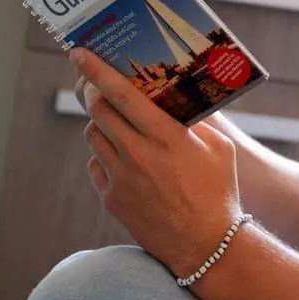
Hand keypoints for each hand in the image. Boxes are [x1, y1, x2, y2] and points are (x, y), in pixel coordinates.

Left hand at [71, 47, 243, 276]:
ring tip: (119, 125)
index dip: (96, 70)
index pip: (121, 94)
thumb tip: (179, 96)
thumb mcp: (219, 146)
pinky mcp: (112, 200)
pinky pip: (96, 165)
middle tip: (97, 85)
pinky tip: (123, 158)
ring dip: (101, 124)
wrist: (206, 246)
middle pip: (98, 110)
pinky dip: (104, 156)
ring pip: (93, 136)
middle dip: (94, 92)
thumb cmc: (217, 191)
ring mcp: (121, 178)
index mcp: (166, 136)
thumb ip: (196, 119)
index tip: (79, 53)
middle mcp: (137, 154)